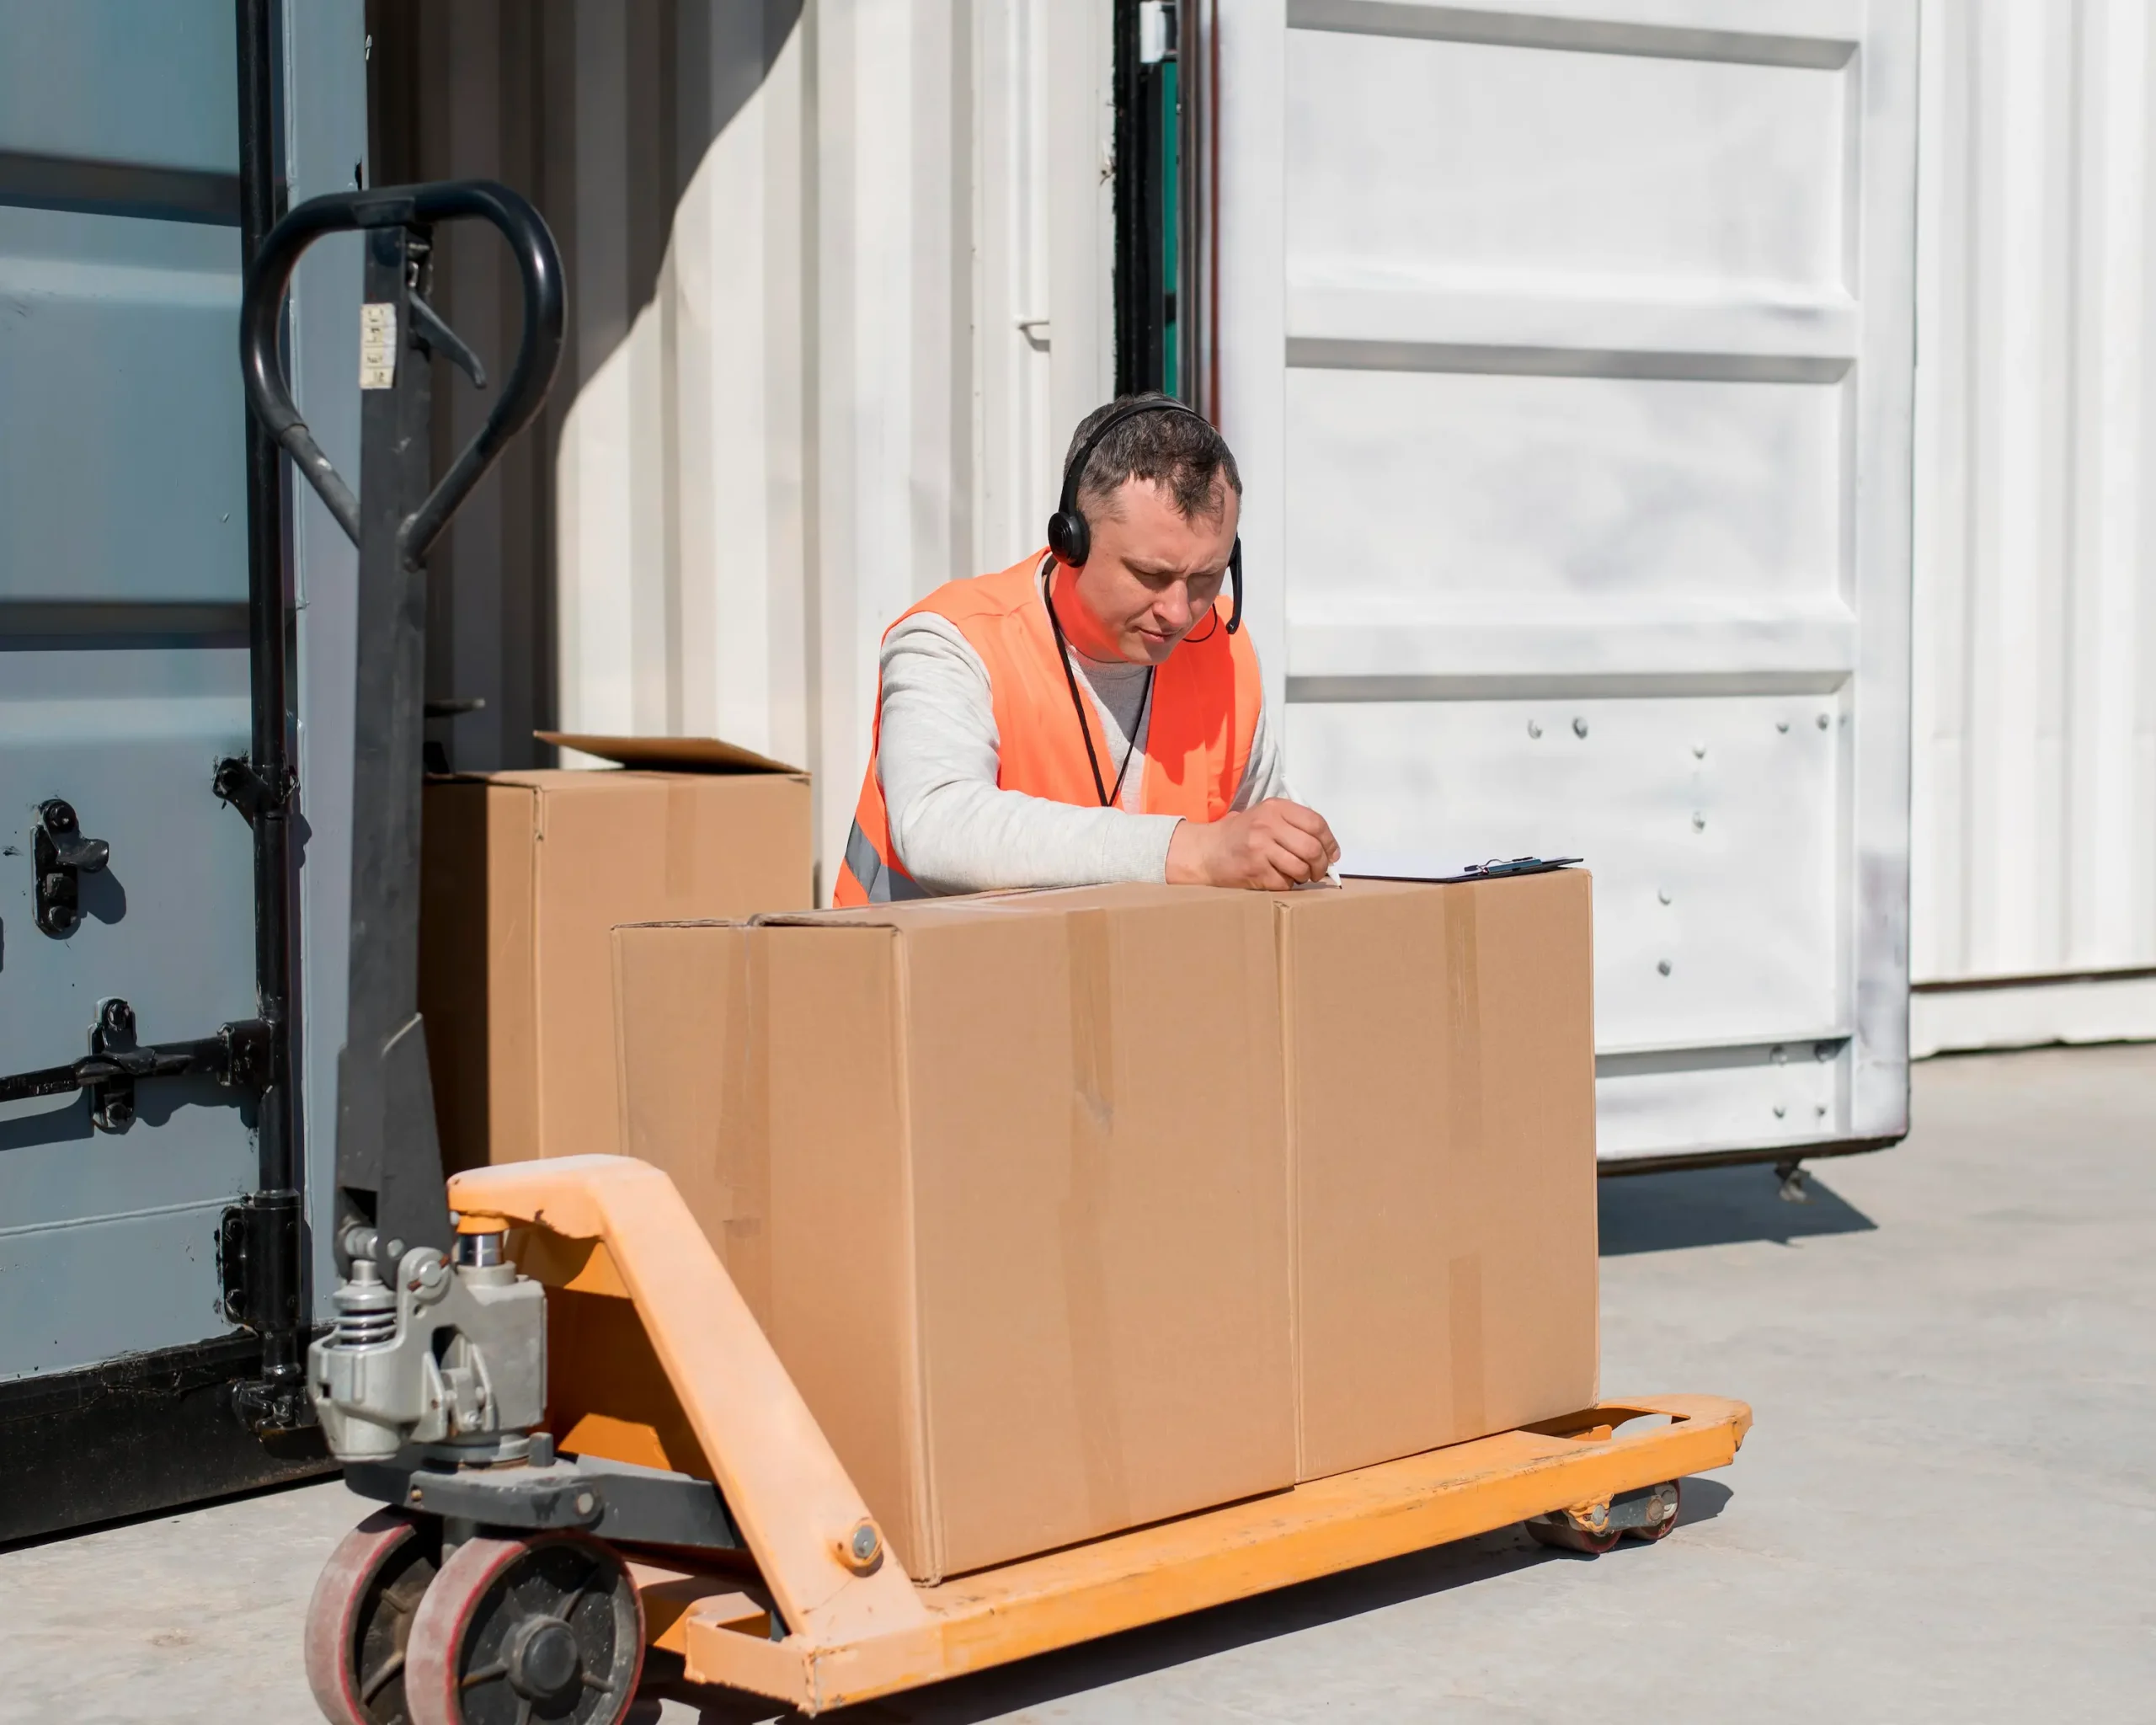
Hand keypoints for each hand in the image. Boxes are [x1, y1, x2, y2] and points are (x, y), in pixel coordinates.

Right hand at [1166, 799, 1340, 889]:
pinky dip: (1288, 885)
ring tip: (1300, 876)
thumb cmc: (1240, 834)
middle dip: (1321, 865)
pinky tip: (1280, 879)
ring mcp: (1260, 848)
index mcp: (1275, 808)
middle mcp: (1268, 825)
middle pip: (1312, 848)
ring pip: (1301, 868)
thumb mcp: (1265, 816)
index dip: (1330, 842)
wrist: (1205, 851)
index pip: (1316, 823)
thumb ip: (1293, 824)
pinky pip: (1284, 883)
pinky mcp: (1254, 871)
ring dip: (1305, 877)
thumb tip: (1327, 848)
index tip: (1332, 854)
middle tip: (1319, 871)